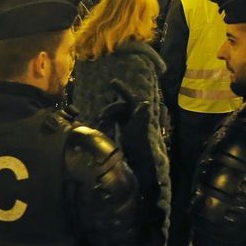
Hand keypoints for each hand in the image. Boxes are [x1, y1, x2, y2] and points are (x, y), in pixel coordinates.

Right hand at [98, 79, 155, 193]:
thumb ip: (140, 117)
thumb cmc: (138, 147)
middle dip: (109, 110)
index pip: (130, 97)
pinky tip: (103, 126)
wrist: (139, 163)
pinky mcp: (125, 128)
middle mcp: (135, 115)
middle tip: (100, 119)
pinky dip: (108, 121)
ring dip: (107, 116)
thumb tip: (145, 102)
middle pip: (119, 106)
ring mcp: (130, 121)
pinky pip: (115, 119)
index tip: (111, 82)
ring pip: (115, 113)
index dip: (122, 89)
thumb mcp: (138, 132)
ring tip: (101, 124)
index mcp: (139, 113)